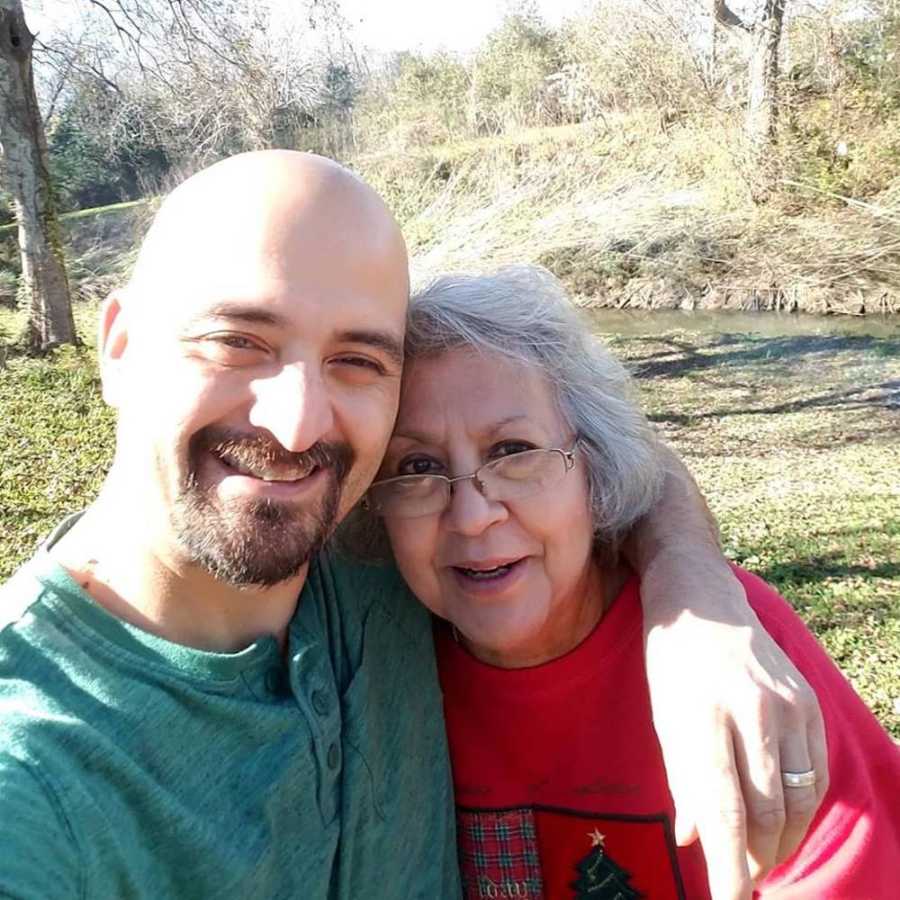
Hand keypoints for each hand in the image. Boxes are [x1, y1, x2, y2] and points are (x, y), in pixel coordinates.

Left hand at [641, 555, 828, 899]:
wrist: (703, 600)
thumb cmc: (670, 661)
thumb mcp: (662, 717)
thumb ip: (682, 780)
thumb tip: (695, 841)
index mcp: (705, 716)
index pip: (726, 811)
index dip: (729, 866)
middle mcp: (754, 712)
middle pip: (768, 812)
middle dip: (754, 857)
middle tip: (739, 875)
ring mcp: (788, 705)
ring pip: (800, 799)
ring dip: (781, 839)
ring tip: (759, 855)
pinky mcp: (809, 702)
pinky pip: (817, 770)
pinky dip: (802, 805)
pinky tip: (782, 817)